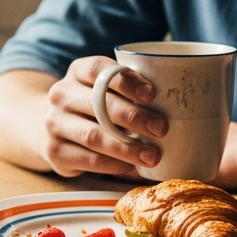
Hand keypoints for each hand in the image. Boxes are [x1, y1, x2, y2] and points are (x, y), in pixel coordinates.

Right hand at [40, 56, 166, 176]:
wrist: (53, 127)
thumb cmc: (94, 107)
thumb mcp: (105, 90)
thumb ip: (130, 91)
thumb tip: (183, 106)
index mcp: (77, 71)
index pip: (98, 69)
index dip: (125, 80)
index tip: (152, 94)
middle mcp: (61, 94)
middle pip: (98, 104)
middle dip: (134, 117)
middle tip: (162, 129)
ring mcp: (54, 122)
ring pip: (94, 135)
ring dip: (127, 147)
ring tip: (153, 155)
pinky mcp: (54, 150)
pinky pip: (87, 160)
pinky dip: (113, 165)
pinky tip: (131, 167)